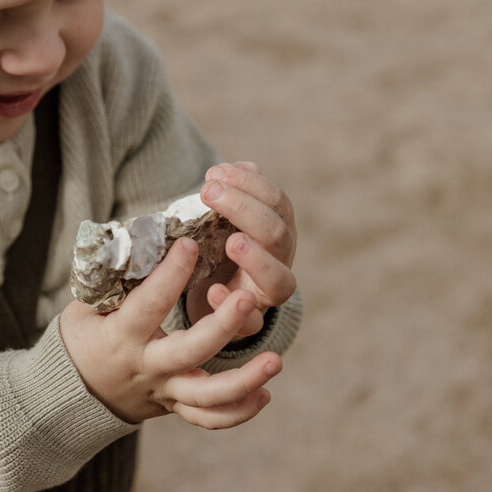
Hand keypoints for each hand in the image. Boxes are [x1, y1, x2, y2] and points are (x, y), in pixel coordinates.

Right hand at [60, 238, 281, 428]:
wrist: (75, 396)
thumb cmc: (82, 340)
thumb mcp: (85, 309)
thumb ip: (115, 284)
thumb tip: (146, 243)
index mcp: (120, 338)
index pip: (148, 306)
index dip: (170, 275)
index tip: (190, 244)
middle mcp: (146, 368)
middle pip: (189, 352)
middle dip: (221, 326)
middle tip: (248, 297)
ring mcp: (164, 391)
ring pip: (207, 396)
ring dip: (244, 380)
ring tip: (275, 360)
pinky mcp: (175, 407)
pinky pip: (209, 418)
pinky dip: (239, 411)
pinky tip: (265, 394)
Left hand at [187, 161, 297, 337]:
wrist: (212, 298)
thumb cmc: (218, 250)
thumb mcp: (222, 221)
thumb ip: (231, 194)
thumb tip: (235, 167)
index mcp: (277, 231)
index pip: (276, 202)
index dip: (250, 184)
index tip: (215, 173)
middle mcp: (280, 261)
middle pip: (278, 234)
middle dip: (246, 211)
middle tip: (210, 194)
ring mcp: (268, 294)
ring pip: (280, 281)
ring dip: (258, 260)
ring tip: (233, 242)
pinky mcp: (249, 323)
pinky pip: (251, 321)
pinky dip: (234, 306)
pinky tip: (214, 291)